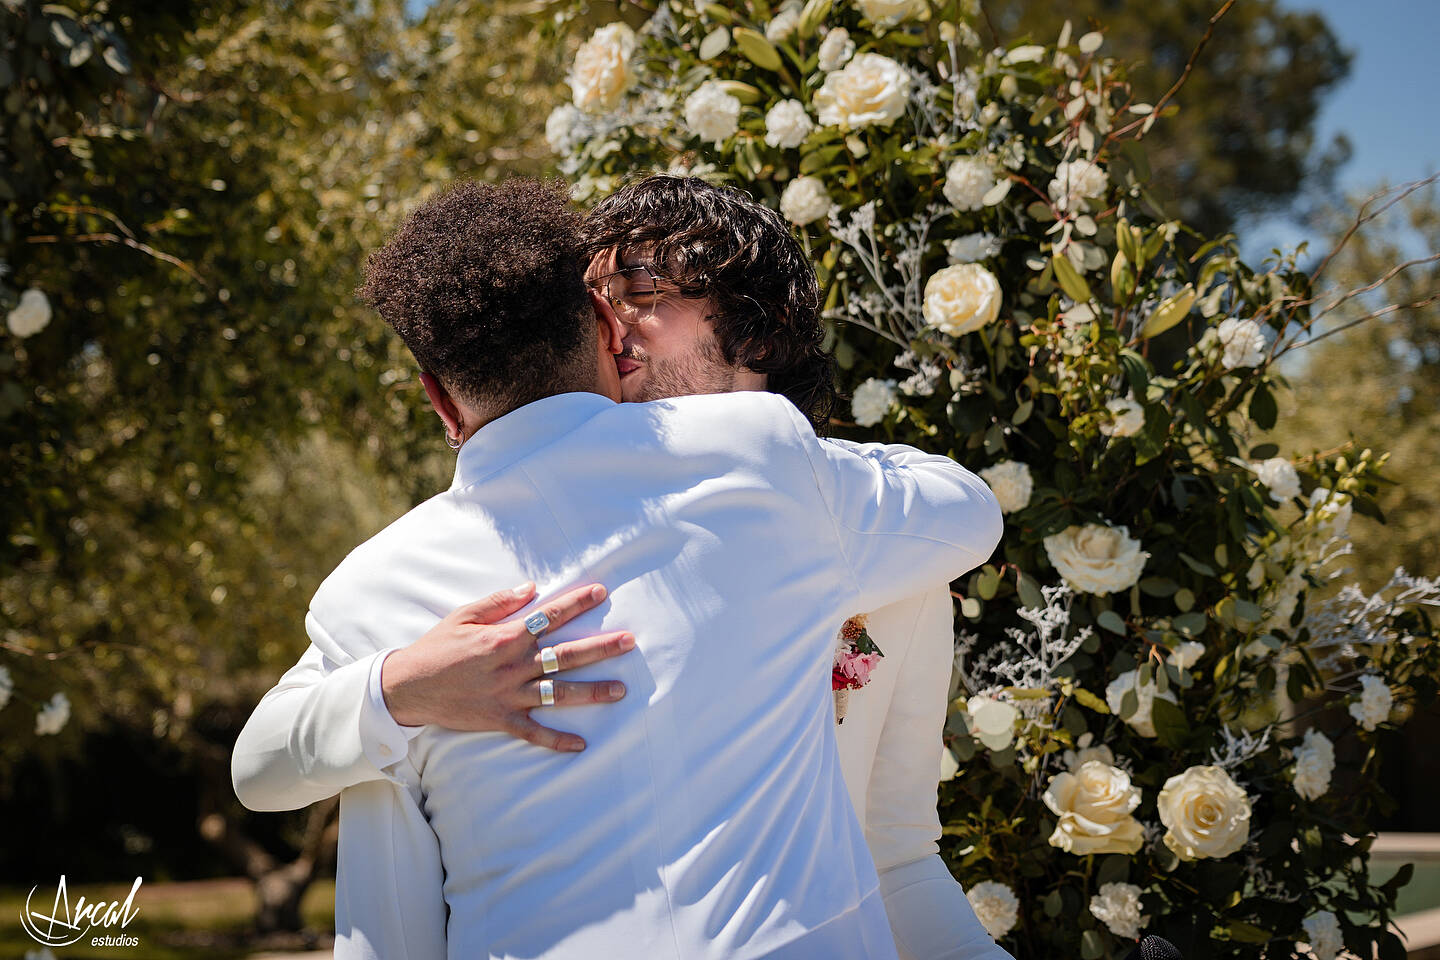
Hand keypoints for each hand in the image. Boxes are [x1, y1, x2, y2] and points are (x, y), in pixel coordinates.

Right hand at [380, 582, 632, 750]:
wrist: (408, 687)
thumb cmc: (437, 647)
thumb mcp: (464, 616)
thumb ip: (499, 602)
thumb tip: (532, 588)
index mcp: (505, 636)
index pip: (549, 616)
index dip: (577, 603)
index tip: (602, 592)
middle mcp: (513, 665)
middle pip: (566, 654)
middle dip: (601, 647)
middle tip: (630, 641)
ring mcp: (509, 694)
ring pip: (559, 693)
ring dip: (592, 692)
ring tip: (621, 689)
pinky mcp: (501, 720)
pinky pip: (534, 733)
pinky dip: (557, 741)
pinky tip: (581, 744)